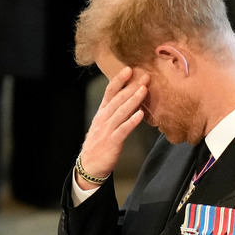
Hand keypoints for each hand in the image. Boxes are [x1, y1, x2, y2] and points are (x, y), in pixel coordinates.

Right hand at [76, 67, 148, 188]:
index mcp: (102, 112)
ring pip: (121, 111)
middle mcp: (104, 118)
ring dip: (133, 100)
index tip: (129, 69)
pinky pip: (123, 129)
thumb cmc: (100, 143)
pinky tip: (140, 114)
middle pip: (118, 99)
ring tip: (144, 90)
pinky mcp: (112, 141)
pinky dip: (132, 121)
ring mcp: (107, 129)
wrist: (89, 165)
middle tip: (145, 76)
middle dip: (131, 86)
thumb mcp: (105, 124)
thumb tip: (130, 100)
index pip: (110, 92)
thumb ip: (116, 112)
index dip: (119, 80)